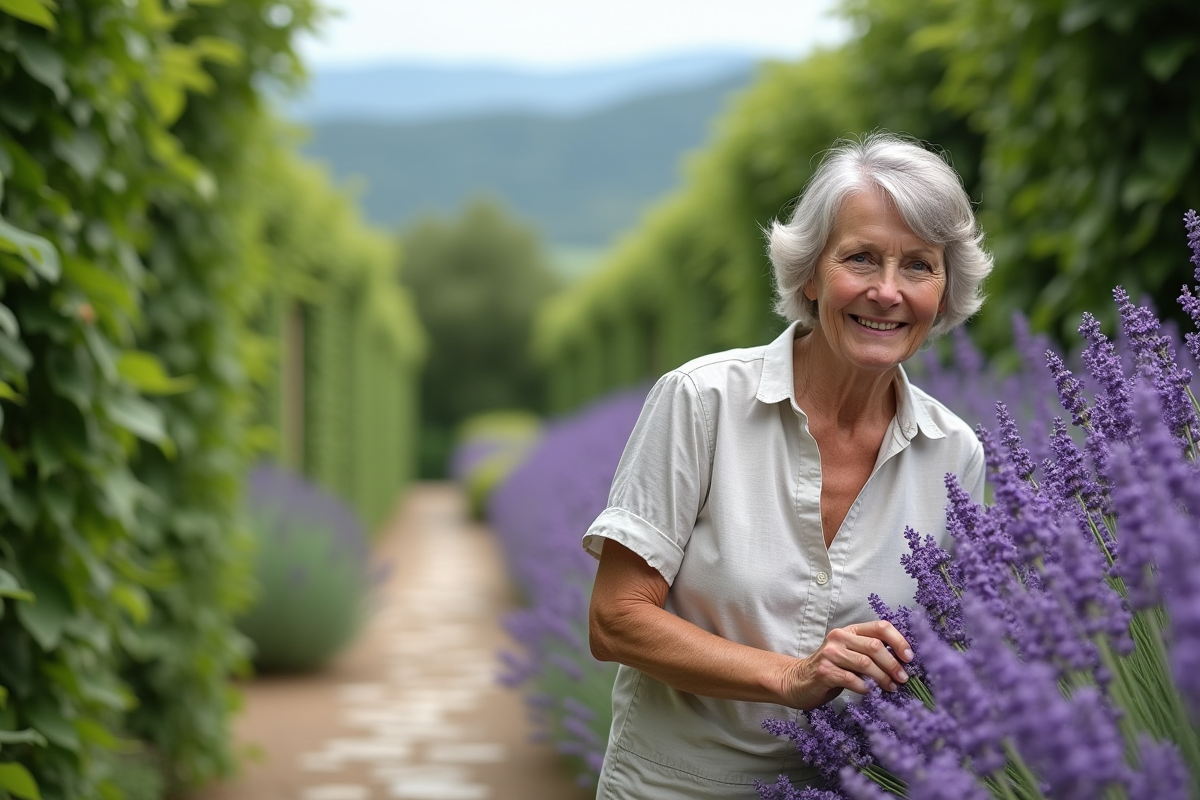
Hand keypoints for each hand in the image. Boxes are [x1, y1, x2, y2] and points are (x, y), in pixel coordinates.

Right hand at [783, 620, 912, 709]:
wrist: (797, 681)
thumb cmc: (832, 670)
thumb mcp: (851, 656)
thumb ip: (871, 654)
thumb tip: (903, 664)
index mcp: (850, 630)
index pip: (880, 627)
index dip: (898, 641)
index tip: (909, 658)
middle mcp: (839, 638)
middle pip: (874, 646)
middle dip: (893, 664)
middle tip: (903, 678)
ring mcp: (830, 654)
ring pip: (865, 663)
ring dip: (883, 678)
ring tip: (891, 688)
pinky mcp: (824, 671)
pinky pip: (852, 679)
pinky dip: (865, 688)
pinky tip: (870, 693)